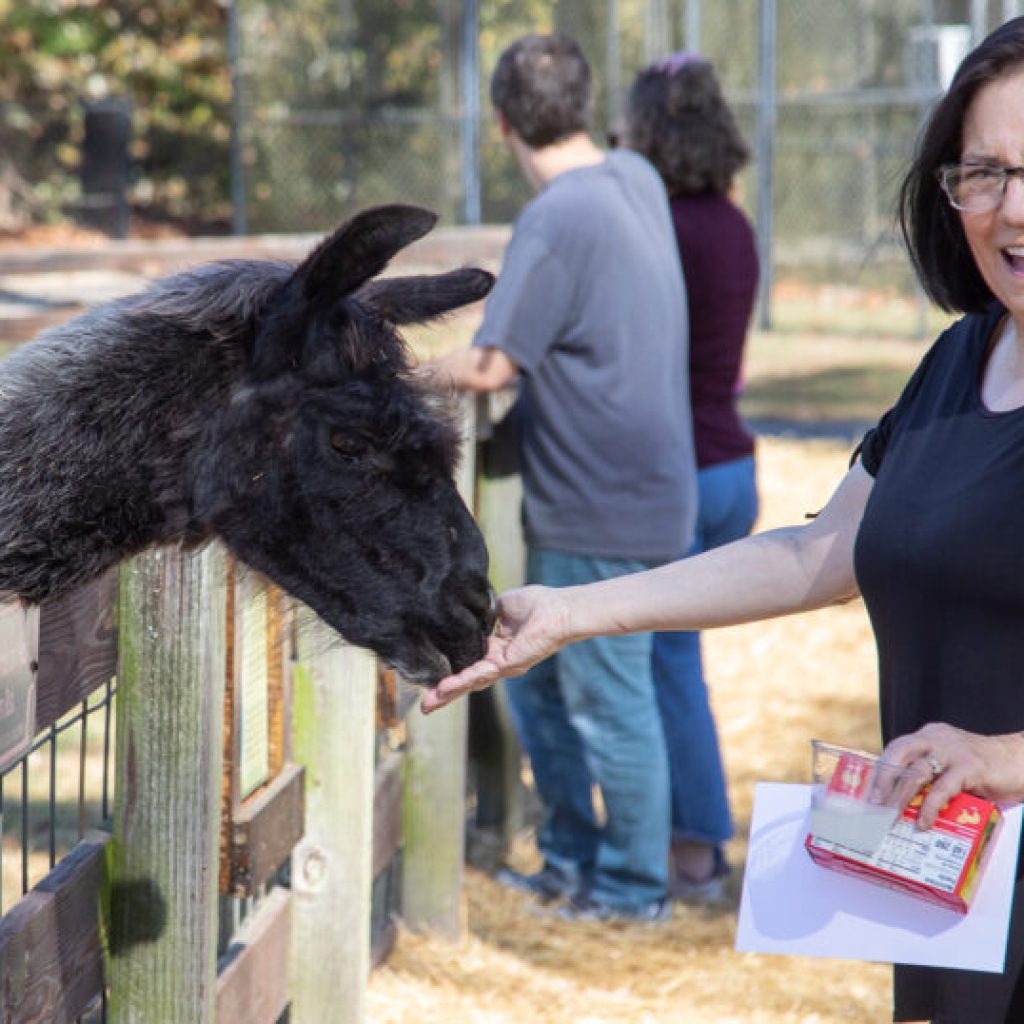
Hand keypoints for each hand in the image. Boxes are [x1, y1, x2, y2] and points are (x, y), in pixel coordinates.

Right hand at [420, 584, 573, 713]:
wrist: (559, 609)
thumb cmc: (537, 604)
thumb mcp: (499, 606)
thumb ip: (481, 613)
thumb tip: (461, 609)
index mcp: (496, 647)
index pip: (468, 662)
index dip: (451, 670)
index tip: (430, 677)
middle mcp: (498, 661)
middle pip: (467, 680)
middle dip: (445, 693)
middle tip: (425, 706)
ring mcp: (503, 666)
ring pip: (470, 682)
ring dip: (449, 693)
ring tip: (428, 704)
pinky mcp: (508, 665)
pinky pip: (479, 674)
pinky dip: (460, 681)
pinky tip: (444, 689)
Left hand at [881, 722, 1023, 828]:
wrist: (1021, 761)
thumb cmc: (984, 769)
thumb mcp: (950, 768)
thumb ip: (930, 778)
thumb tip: (902, 804)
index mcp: (928, 737)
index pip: (895, 749)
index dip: (879, 770)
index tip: (867, 792)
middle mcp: (936, 738)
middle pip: (898, 754)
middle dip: (882, 780)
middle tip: (873, 804)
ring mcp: (952, 751)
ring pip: (916, 772)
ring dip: (900, 797)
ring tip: (890, 817)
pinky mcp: (970, 767)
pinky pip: (942, 788)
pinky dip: (930, 806)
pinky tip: (923, 821)